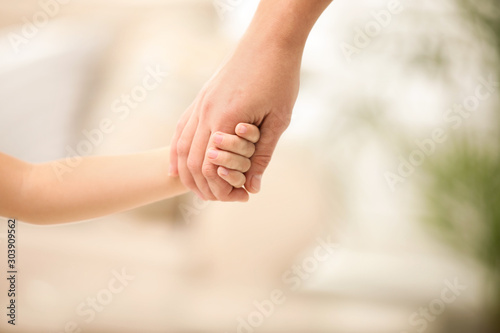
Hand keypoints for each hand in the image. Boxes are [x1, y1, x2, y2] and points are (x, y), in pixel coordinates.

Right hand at [169, 36, 300, 201]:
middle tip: (218, 198)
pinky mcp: (201, 98)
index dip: (220, 188)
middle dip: (203, 185)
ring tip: (198, 188)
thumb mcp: (278, 120)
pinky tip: (176, 165)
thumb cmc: (279, 78)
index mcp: (225, 121)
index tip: (237, 197)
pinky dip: (177, 151)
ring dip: (186, 172)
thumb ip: (262, 155)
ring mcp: (199, 104)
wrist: (268, 41)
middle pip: (191, 162)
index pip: (209, 168)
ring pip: (180, 147)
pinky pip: (180, 129)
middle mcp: (205, 113)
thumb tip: (252, 187)